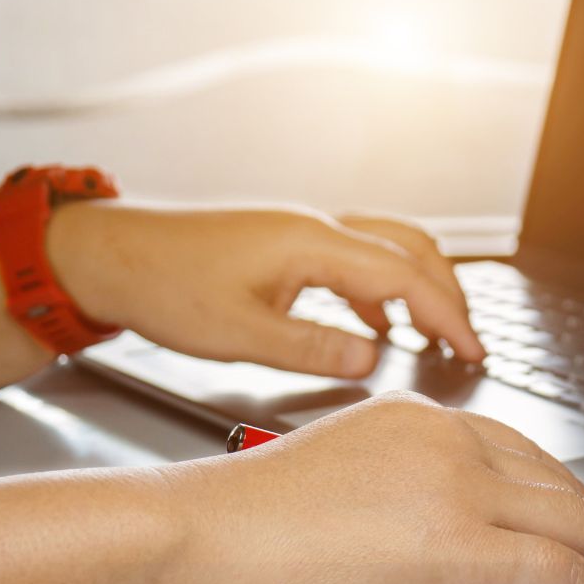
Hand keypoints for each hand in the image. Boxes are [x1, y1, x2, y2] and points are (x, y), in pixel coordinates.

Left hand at [45, 202, 483, 376]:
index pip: (405, 276)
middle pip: (412, 249)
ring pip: (390, 247)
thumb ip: (311, 347)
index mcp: (312, 244)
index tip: (471, 350)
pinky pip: (358, 259)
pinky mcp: (291, 245)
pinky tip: (378, 323)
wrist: (112, 254)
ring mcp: (306, 232)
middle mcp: (317, 228)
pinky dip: (385, 290)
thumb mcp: (238, 332)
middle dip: (449, 295)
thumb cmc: (163, 284)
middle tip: (468, 341)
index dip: (447, 316)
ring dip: (422, 287)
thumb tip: (370, 356)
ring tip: (438, 331)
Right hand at [173, 391, 583, 583]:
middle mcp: (446, 442)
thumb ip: (410, 507)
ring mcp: (456, 488)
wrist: (195, 542)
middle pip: (562, 486)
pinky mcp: (457, 543)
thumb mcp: (344, 495)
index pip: (522, 459)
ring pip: (577, 524)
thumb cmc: (243, 531)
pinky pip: (561, 572)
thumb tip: (450, 550)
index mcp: (419, 425)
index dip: (571, 500)